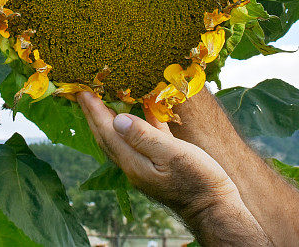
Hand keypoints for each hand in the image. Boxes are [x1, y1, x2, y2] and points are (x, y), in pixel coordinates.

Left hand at [77, 92, 269, 244]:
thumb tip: (118, 119)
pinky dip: (139, 122)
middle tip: (84, 93)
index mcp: (133, 163)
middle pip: (107, 135)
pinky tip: (145, 108)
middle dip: (94, 114)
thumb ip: (144, 137)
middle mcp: (134, 165)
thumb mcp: (172, 155)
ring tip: (104, 99)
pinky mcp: (160, 163)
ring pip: (122, 136)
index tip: (83, 91)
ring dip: (111, 117)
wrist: (215, 208)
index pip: (107, 132)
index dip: (94, 110)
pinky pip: (143, 137)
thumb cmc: (198, 181)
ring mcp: (146, 165)